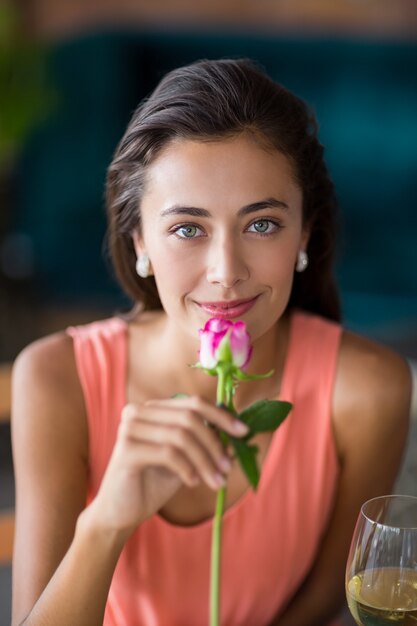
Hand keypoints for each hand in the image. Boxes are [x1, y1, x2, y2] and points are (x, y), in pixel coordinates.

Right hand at [88, 395, 248, 535]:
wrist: (120, 512)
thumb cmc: (153, 482)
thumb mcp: (187, 459)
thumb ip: (206, 443)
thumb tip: (238, 436)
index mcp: (153, 408)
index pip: (194, 403)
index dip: (221, 416)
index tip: (244, 432)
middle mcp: (138, 411)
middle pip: (189, 417)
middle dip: (214, 443)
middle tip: (227, 468)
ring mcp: (130, 428)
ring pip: (181, 436)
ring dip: (205, 460)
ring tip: (216, 481)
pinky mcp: (126, 449)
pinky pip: (168, 453)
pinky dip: (187, 468)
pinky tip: (193, 482)